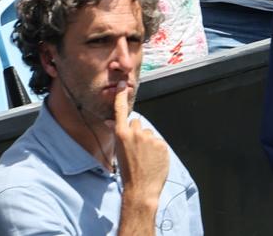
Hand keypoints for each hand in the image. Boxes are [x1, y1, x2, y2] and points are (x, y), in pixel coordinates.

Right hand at [112, 91, 169, 208]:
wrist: (141, 188)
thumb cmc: (128, 171)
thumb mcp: (118, 150)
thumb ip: (117, 133)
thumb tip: (111, 121)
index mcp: (121, 134)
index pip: (120, 109)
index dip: (121, 95)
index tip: (122, 84)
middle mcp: (135, 133)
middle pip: (137, 123)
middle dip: (137, 132)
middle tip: (137, 148)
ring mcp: (149, 138)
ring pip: (149, 133)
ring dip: (148, 141)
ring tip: (146, 157)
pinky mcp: (162, 144)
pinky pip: (159, 142)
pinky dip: (157, 149)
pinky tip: (154, 160)